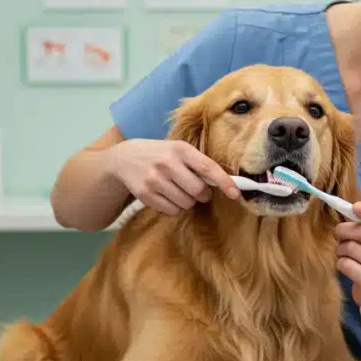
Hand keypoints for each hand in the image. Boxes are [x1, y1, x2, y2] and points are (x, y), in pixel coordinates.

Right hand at [102, 138, 240, 214]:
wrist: (124, 159)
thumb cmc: (161, 155)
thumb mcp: (178, 150)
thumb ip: (198, 163)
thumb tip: (226, 183)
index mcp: (180, 149)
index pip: (208, 167)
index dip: (224, 182)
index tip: (236, 193)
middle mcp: (167, 163)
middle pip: (198, 191)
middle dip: (203, 194)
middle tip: (197, 190)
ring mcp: (154, 179)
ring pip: (186, 203)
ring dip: (188, 201)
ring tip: (178, 190)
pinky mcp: (145, 194)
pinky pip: (172, 211)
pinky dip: (174, 207)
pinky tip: (167, 196)